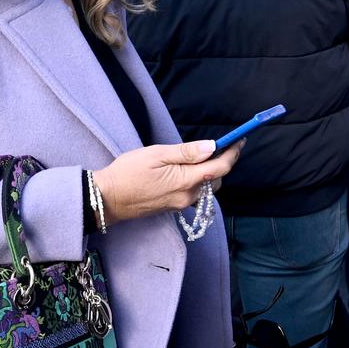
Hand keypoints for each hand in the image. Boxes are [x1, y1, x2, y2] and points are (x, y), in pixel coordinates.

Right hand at [91, 140, 240, 222]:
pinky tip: (189, 170)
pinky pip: (195, 194)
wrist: (108, 199)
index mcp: (185, 181)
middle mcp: (187, 196)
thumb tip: (212, 146)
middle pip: (216, 179)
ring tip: (203, 156)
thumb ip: (186, 152)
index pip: (220, 168)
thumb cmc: (128, 173)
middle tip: (221, 144)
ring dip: (211, 173)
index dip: (233, 153)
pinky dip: (199, 181)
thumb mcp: (156, 154)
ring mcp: (181, 204)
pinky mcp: (174, 207)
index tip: (240, 140)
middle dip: (223, 162)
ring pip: (207, 188)